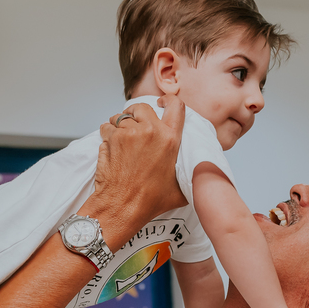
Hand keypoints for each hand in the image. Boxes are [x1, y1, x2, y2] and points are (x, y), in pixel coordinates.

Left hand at [93, 97, 187, 227]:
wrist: (122, 207)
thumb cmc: (149, 201)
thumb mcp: (181, 189)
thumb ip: (190, 175)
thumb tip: (201, 175)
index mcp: (171, 139)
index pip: (175, 106)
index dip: (168, 100)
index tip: (161, 102)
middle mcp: (150, 132)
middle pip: (142, 107)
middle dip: (137, 113)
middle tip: (134, 124)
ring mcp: (129, 133)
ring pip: (121, 116)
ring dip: (120, 124)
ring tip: (121, 139)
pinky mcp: (111, 138)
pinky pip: (107, 128)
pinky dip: (107, 134)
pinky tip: (111, 146)